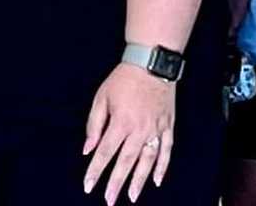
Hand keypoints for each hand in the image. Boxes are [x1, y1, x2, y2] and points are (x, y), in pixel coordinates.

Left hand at [82, 63, 175, 203]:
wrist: (151, 64)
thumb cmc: (123, 79)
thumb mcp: (101, 97)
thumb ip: (94, 124)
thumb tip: (88, 148)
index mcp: (120, 122)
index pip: (105, 153)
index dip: (95, 170)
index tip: (88, 186)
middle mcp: (139, 130)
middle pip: (125, 162)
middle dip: (115, 183)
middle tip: (109, 200)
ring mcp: (155, 130)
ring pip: (147, 161)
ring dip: (139, 180)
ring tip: (131, 196)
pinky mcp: (167, 126)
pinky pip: (166, 151)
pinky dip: (163, 167)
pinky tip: (157, 180)